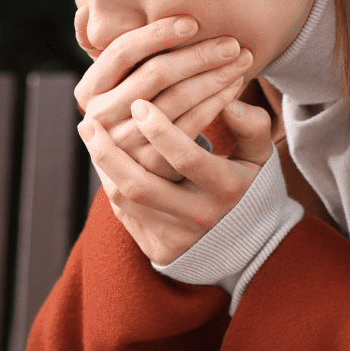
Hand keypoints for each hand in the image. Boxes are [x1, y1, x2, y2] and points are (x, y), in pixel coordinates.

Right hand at [74, 14, 254, 181]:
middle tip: (231, 43)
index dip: (158, 34)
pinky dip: (217, 102)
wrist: (146, 165)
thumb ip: (114, 51)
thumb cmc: (140, 104)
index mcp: (88, 89)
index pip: (121, 51)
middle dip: (197, 54)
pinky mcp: (151, 165)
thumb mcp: (122, 79)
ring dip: (214, 76)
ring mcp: (124, 144)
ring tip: (241, 59)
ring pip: (176, 99)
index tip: (193, 22)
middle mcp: (100, 118)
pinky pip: (190, 125)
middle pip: (154, 74)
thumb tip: (81, 13)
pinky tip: (235, 86)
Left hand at [78, 95, 273, 264]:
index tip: (138, 104)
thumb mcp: (259, 155)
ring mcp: (175, 236)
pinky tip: (102, 156)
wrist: (246, 242)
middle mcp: (199, 216)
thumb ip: (251, 126)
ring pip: (125, 200)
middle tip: (90, 120)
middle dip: (109, 151)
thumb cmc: (247, 184)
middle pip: (141, 185)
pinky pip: (123, 213)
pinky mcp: (158, 248)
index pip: (186, 158)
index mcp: (226, 188)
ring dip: (102, 164)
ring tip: (90, 133)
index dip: (160, 130)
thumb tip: (230, 102)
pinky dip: (110, 181)